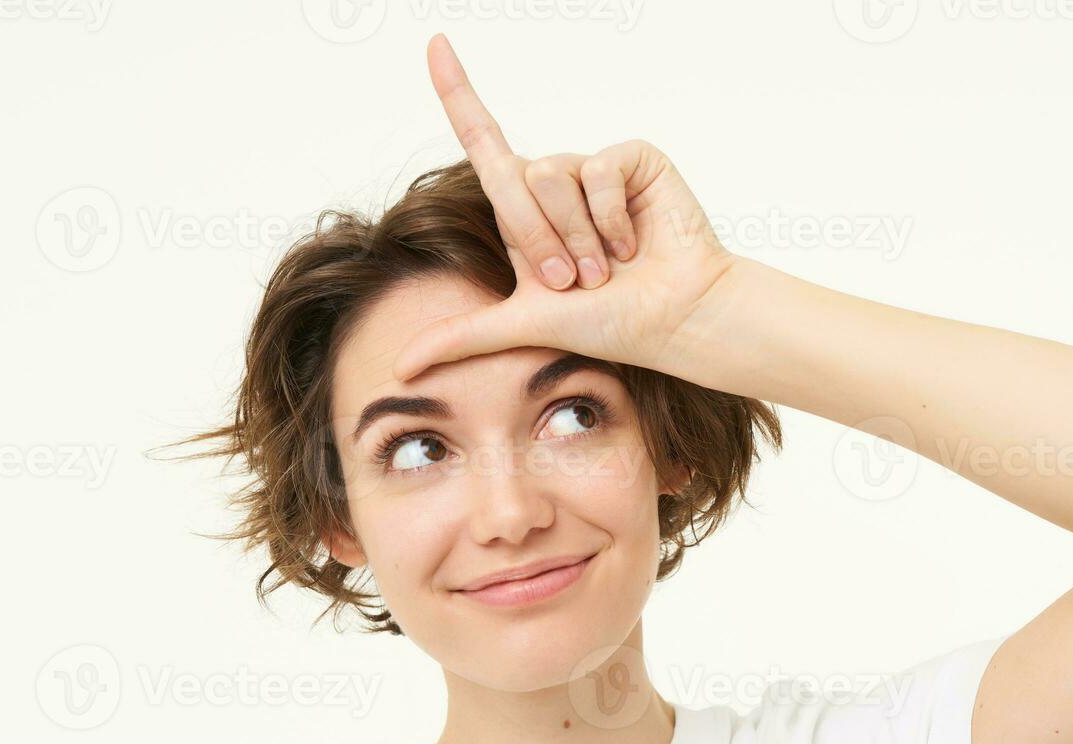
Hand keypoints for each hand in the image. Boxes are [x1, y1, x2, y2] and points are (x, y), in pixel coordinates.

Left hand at [391, 33, 736, 384]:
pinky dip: (610, 218)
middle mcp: (556, 183)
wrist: (672, 321)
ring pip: (551, 174)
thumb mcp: (521, 326)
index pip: (482, 142)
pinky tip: (632, 243)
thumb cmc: (609, 325)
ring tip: (604, 268)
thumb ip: (461, 337)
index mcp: (525, 213)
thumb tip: (401, 370)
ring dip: (576, 235)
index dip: (457, 94)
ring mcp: (594, 169)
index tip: (434, 44)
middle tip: (574, 282)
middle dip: (538, 241)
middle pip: (511, 180)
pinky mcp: (631, 159)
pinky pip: (597, 170)